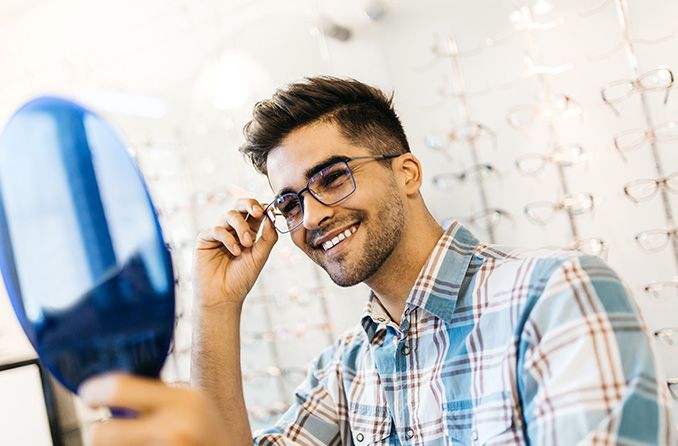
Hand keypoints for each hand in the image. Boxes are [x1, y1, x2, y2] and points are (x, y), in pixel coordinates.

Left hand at [79, 374, 231, 445]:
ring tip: (135, 442)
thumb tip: (106, 389)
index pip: (119, 388)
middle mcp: (175, 431)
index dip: (94, 391)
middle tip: (107, 431)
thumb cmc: (205, 432)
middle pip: (101, 433)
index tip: (89, 397)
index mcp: (184, 401)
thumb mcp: (190, 403)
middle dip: (98, 433)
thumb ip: (156, 396)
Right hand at [193, 198, 277, 307]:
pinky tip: (234, 252)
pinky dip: (228, 239)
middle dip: (250, 204)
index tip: (268, 212)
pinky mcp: (205, 239)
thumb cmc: (242, 279)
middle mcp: (233, 230)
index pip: (254, 212)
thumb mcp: (260, 257)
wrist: (223, 296)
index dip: (261, 208)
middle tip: (258, 213)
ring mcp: (219, 233)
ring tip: (246, 244)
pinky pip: (217, 229)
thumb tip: (272, 218)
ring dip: (241, 227)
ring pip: (229, 215)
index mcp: (248, 232)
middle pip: (240, 206)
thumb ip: (268, 237)